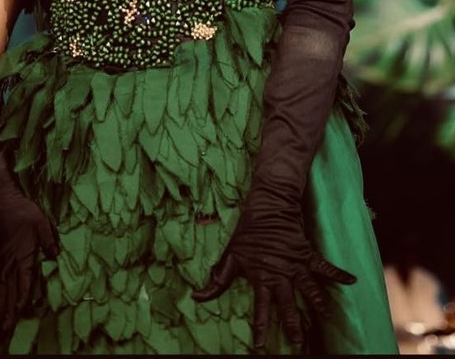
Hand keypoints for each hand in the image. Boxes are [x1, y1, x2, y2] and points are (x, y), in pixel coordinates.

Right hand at [0, 193, 58, 335]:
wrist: (3, 203)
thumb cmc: (24, 212)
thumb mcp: (41, 223)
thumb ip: (48, 240)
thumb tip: (55, 256)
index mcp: (22, 257)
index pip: (22, 283)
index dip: (20, 300)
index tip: (17, 315)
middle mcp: (9, 265)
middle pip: (6, 294)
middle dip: (3, 315)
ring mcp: (1, 264)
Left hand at [192, 200, 355, 347]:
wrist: (267, 205)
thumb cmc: (247, 232)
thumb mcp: (230, 256)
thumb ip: (218, 281)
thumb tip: (197, 297)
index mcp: (261, 277)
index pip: (260, 309)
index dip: (260, 329)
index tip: (260, 347)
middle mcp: (280, 274)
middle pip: (288, 304)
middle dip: (293, 324)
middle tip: (297, 342)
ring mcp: (295, 264)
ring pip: (309, 290)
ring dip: (318, 304)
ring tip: (326, 318)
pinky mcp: (306, 253)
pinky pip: (325, 266)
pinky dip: (338, 273)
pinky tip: (352, 280)